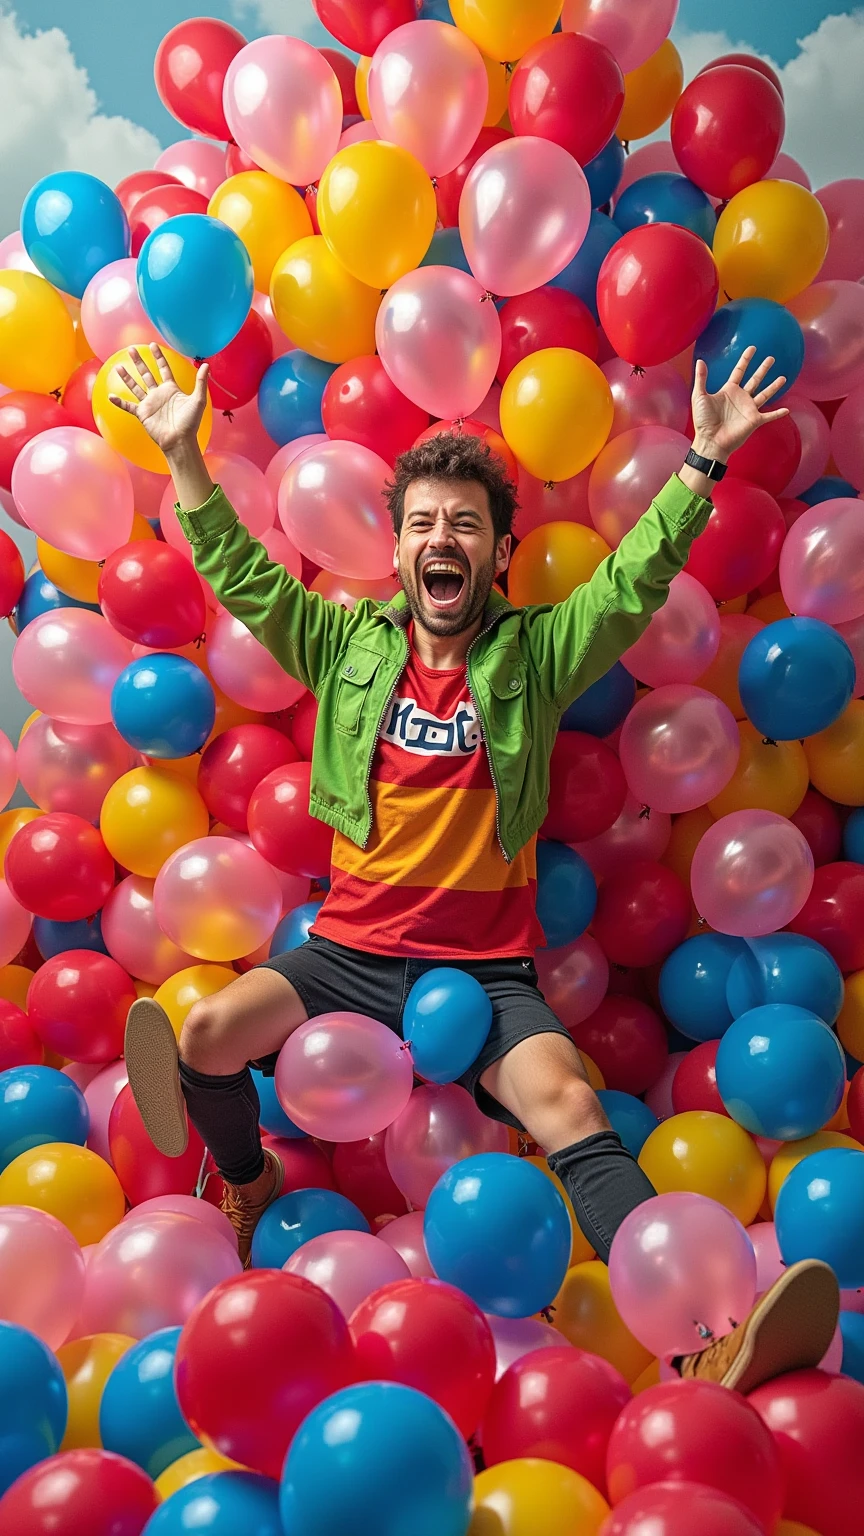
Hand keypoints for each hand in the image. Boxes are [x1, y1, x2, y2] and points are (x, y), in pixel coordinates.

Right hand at [108, 346, 209, 456]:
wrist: (179, 440)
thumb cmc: (190, 422)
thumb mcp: (198, 400)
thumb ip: (200, 382)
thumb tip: (206, 364)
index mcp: (171, 389)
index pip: (163, 369)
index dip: (158, 357)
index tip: (152, 345)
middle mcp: (158, 394)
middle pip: (146, 374)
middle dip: (139, 362)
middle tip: (131, 349)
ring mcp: (149, 403)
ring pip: (135, 387)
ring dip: (127, 377)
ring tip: (118, 367)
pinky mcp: (143, 414)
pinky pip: (129, 407)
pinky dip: (119, 402)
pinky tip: (111, 397)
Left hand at [691, 346, 789, 462]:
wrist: (710, 441)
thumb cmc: (703, 421)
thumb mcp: (700, 396)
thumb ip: (701, 379)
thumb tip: (701, 361)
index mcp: (729, 391)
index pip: (739, 371)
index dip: (745, 359)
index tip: (752, 348)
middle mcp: (741, 398)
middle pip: (755, 380)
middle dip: (763, 369)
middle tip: (771, 358)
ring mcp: (749, 409)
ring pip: (765, 394)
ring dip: (774, 386)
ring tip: (783, 377)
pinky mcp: (754, 421)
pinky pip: (769, 416)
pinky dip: (778, 413)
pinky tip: (787, 410)